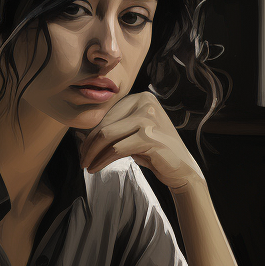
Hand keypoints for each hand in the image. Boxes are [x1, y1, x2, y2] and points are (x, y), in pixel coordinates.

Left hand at [77, 91, 204, 194]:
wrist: (182, 168)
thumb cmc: (156, 151)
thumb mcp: (136, 132)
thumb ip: (117, 128)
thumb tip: (87, 136)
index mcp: (141, 98)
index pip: (107, 115)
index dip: (91, 134)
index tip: (84, 149)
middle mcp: (145, 103)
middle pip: (105, 124)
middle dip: (89, 145)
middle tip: (82, 160)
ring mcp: (147, 119)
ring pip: (107, 136)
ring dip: (93, 154)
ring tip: (87, 166)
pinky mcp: (148, 137)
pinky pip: (116, 149)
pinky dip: (102, 160)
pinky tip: (96, 168)